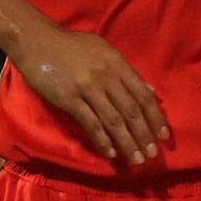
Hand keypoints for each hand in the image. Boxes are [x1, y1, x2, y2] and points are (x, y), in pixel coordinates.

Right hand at [8, 25, 168, 165]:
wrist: (36, 40)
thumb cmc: (71, 44)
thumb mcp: (103, 49)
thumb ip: (127, 70)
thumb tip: (150, 90)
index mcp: (116, 63)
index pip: (142, 94)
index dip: (155, 117)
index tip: (164, 135)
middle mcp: (106, 76)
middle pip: (131, 111)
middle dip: (144, 135)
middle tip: (152, 154)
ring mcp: (88, 88)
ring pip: (113, 121)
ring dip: (126, 142)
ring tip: (136, 160)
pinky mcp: (69, 99)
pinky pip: (90, 123)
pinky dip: (102, 140)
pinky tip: (110, 153)